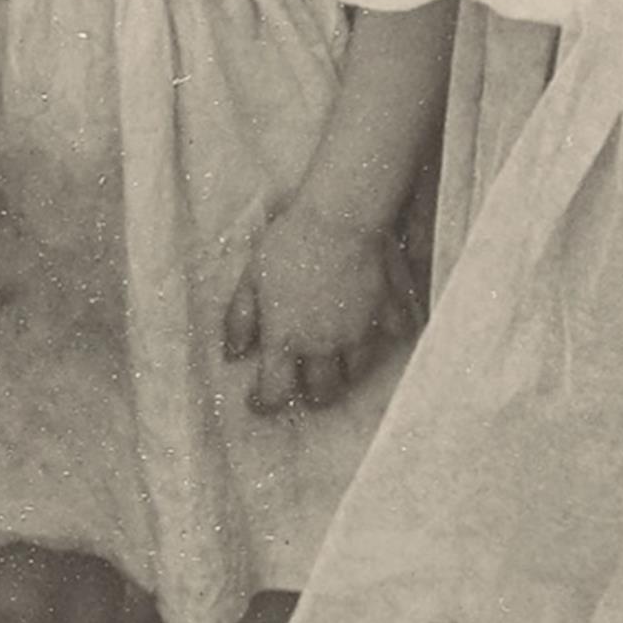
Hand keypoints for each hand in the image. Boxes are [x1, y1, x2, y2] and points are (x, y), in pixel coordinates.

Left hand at [222, 202, 412, 414]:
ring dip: (344, 372)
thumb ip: (240, 320)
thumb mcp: (250, 280)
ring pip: (356, 372)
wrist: (338, 219)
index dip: (264, 403)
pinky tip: (375, 329)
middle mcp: (323, 345)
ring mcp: (357, 332)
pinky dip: (381, 338)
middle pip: (323, 391)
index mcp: (286, 339)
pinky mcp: (384, 314)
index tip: (258, 401)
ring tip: (336, 361)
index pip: (275, 391)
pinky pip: (388, 338)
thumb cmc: (287, 244)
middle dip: (312, 395)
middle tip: (306, 386)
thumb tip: (233, 353)